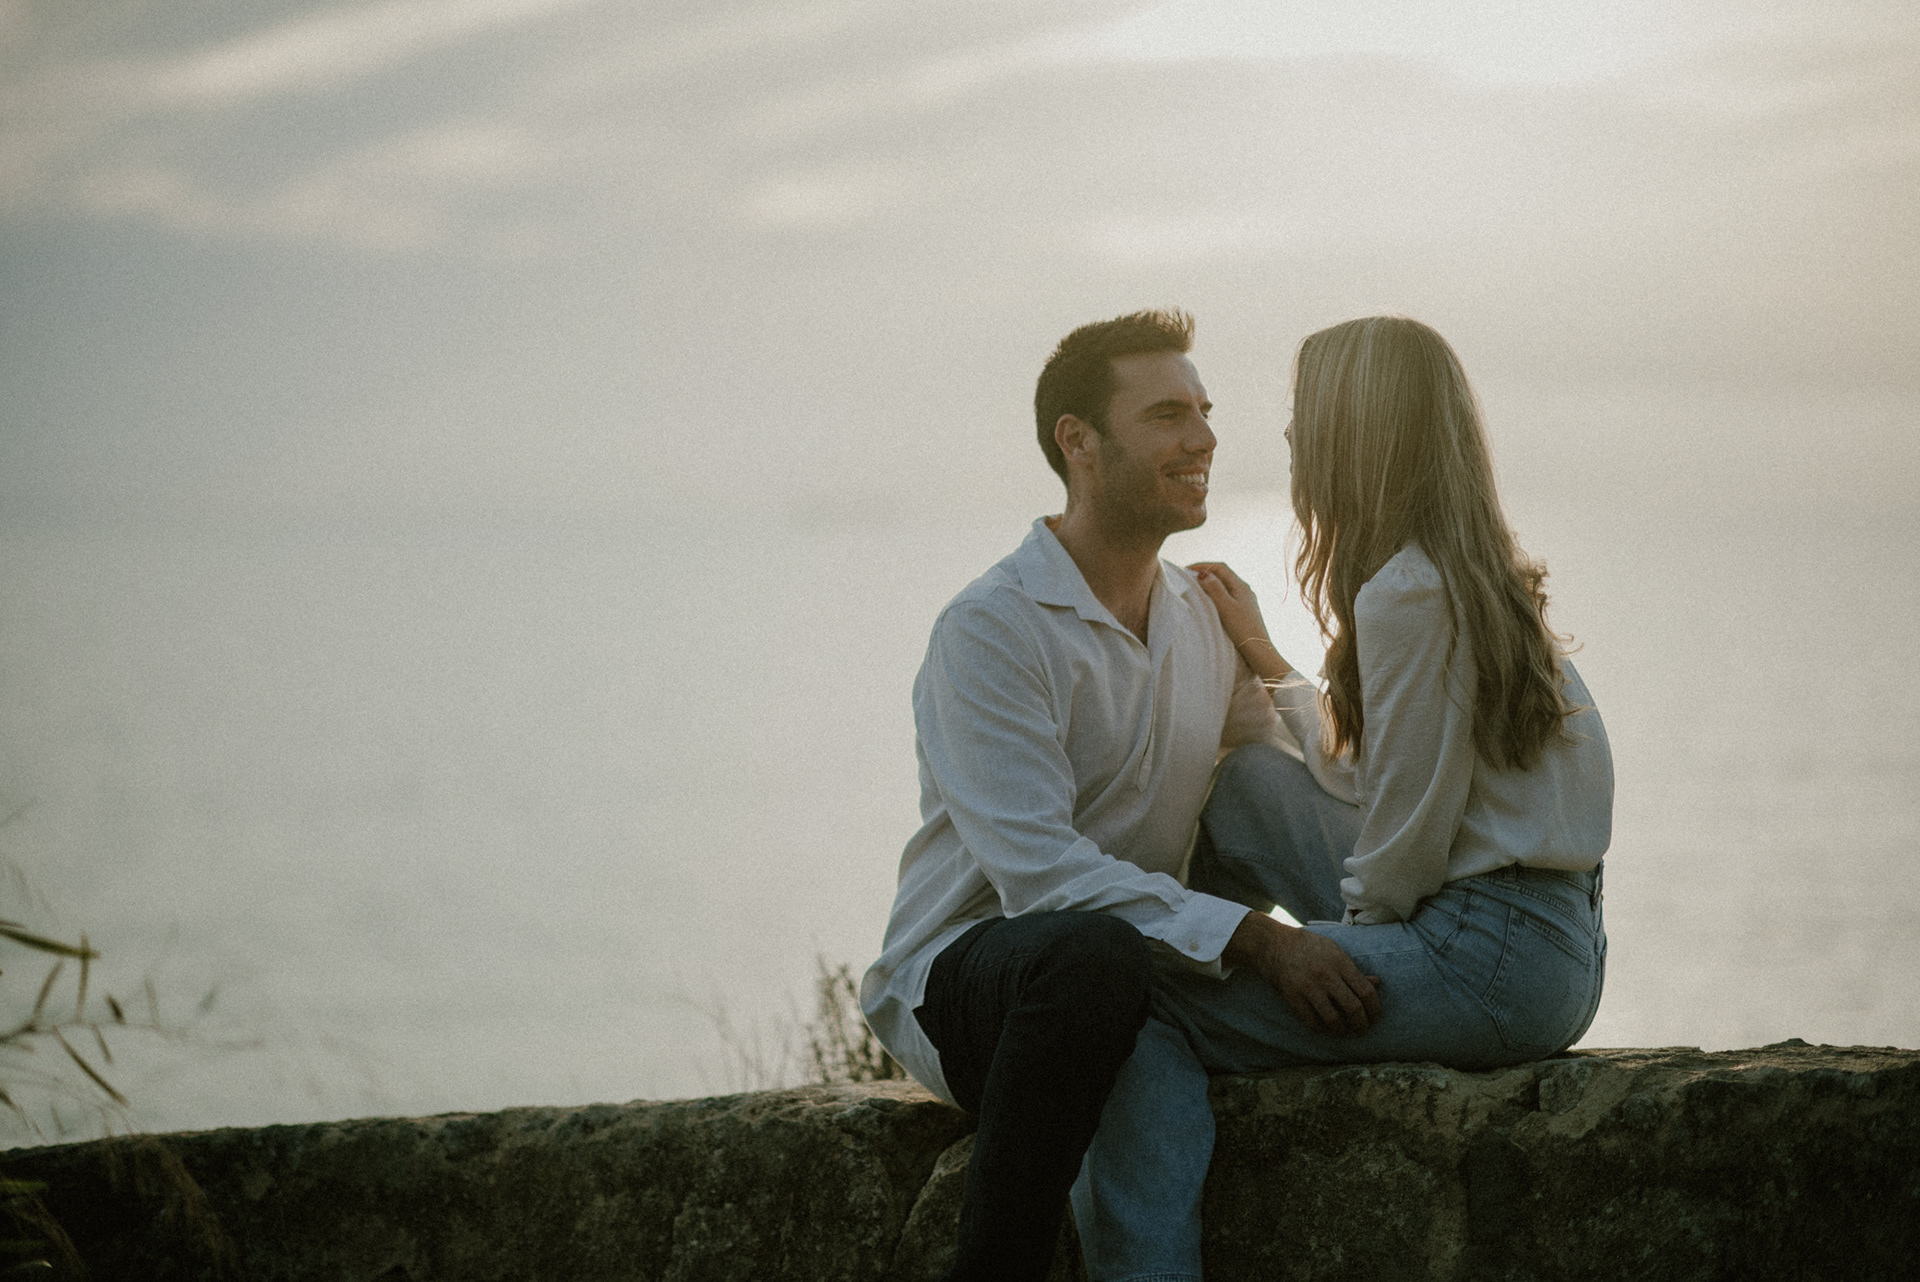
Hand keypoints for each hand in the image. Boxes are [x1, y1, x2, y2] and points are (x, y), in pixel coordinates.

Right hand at [1187, 561, 1289, 679]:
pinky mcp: (1245, 612)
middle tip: (1189, 577)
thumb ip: (1214, 589)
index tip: (1187, 570)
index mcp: (1241, 586)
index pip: (1220, 568)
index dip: (1203, 565)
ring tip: (1197, 588)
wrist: (1259, 650)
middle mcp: (1245, 590)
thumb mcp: (1225, 607)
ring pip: (1226, 585)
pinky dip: (1216, 594)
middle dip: (1206, 572)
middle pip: (1224, 575)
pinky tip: (1210, 602)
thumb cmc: (1243, 629)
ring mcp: (1246, 601)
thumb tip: (1204, 573)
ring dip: (1211, 583)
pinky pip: (1228, 596)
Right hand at [1224, 911, 1381, 1034]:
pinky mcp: (1293, 997)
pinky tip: (1326, 1027)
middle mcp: (1326, 975)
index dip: (1375, 1009)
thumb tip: (1377, 983)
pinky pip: (1312, 1022)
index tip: (1375, 1016)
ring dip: (1343, 1030)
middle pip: (1353, 1008)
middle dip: (1362, 1024)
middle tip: (1362, 1028)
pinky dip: (1322, 1029)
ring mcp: (1308, 987)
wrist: (1274, 944)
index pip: (1366, 992)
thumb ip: (1354, 970)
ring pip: (1333, 1019)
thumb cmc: (1309, 947)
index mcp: (1340, 962)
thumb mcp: (1334, 951)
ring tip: (1345, 1030)